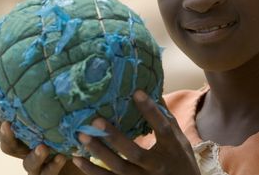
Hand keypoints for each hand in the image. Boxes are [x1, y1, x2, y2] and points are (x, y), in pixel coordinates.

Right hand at [0, 104, 74, 174]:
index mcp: (25, 134)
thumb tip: (51, 73)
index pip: (6, 124)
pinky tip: (61, 157)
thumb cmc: (66, 133)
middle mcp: (26, 150)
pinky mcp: (48, 174)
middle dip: (7, 136)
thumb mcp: (60, 116)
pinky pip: (47, 174)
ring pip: (28, 163)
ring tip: (42, 147)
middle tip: (8, 125)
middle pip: (9, 146)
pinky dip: (53, 166)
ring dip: (35, 155)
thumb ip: (53, 102)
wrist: (79, 158)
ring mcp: (37, 165)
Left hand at [71, 90, 200, 174]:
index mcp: (172, 149)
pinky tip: (77, 159)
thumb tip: (154, 91)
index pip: (163, 128)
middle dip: (115, 137)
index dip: (150, 111)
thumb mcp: (180, 141)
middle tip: (96, 120)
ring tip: (82, 137)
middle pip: (134, 153)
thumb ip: (167, 119)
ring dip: (99, 153)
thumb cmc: (181, 162)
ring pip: (119, 169)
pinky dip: (92, 171)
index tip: (136, 92)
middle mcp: (157, 166)